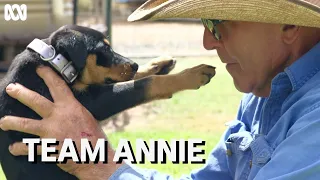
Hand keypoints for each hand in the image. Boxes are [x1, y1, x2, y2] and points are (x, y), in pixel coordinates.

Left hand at [0, 66, 122, 179]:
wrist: (95, 158)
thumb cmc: (95, 138)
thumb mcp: (87, 118)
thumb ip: (74, 111)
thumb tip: (67, 107)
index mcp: (71, 107)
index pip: (57, 86)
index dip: (47, 75)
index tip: (39, 68)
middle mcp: (58, 116)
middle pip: (35, 101)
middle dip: (21, 93)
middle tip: (11, 88)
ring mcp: (50, 132)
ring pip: (25, 124)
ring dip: (11, 122)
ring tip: (3, 122)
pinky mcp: (46, 148)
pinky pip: (27, 148)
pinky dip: (19, 148)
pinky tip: (13, 148)